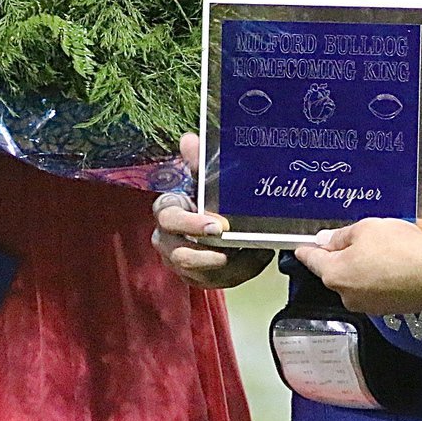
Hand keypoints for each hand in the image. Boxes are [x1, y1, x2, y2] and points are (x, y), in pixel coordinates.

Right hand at [151, 132, 272, 288]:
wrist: (217, 221)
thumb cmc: (207, 197)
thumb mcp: (204, 180)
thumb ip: (198, 162)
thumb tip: (189, 139)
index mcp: (168, 210)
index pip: (168, 218)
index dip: (189, 224)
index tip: (215, 225)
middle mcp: (167, 239)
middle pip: (177, 253)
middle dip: (203, 253)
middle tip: (229, 248)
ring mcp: (179, 262)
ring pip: (195, 272)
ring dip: (224, 266)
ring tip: (247, 254)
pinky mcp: (196, 278)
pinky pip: (215, 281)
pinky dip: (236, 272)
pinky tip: (254, 259)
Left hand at [294, 217, 421, 315]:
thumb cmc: (399, 246)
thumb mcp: (365, 229)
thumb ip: (340, 236)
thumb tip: (325, 241)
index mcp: (336, 275)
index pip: (313, 260)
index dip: (306, 250)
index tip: (300, 247)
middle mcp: (349, 296)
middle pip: (336, 272)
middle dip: (340, 256)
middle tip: (351, 237)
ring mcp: (370, 306)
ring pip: (357, 281)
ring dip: (362, 266)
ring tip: (380, 246)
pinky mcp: (391, 309)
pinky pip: (376, 288)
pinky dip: (379, 276)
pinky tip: (394, 261)